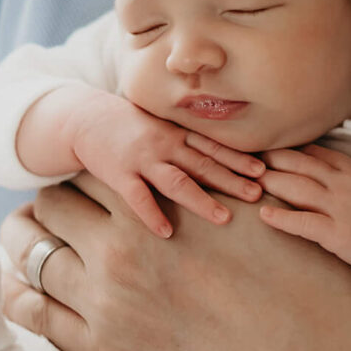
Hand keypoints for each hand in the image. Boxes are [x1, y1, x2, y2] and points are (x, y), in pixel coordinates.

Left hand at [0, 177, 350, 350]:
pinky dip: (23, 296)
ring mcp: (110, 301)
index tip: (83, 184)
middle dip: (54, 206)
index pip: (95, 169)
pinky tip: (23, 292)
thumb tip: (202, 154)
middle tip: (49, 213)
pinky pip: (37, 313)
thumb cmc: (304, 287)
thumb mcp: (265, 212)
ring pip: (37, 254)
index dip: (88, 174)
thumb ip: (220, 180)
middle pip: (57, 205)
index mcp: (165, 203)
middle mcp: (128, 245)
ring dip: (27, 244)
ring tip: (25, 242)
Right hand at [66, 92, 263, 237]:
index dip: (239, 159)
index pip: (213, 147)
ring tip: (223, 218)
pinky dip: (152, 215)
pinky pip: (138, 197)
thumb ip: (187, 141)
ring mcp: (142, 159)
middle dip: (231, 180)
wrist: (86, 119)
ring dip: (201, 199)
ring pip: (176, 181)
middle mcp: (164, 145)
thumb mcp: (162, 126)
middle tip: (257, 195)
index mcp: (177, 134)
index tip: (264, 171)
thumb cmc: (131, 127)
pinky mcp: (119, 174)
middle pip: (203, 164)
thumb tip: (220, 159)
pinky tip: (166, 231)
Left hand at [256, 144, 350, 292]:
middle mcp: (345, 183)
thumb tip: (307, 161)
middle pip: (298, 164)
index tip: (257, 146)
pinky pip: (305, 223)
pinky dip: (282, 218)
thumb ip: (339, 171)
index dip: (281, 148)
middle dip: (267, 159)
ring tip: (244, 181)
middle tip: (240, 158)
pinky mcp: (340, 235)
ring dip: (268, 182)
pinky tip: (263, 214)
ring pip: (297, 188)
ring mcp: (342, 208)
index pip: (309, 150)